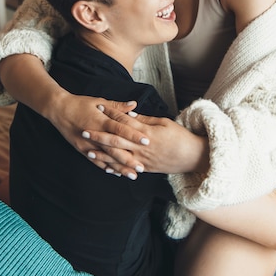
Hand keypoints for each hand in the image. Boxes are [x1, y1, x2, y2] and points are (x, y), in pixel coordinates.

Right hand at [45, 90, 150, 177]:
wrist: (58, 109)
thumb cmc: (80, 103)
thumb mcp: (99, 101)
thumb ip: (117, 106)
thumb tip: (134, 104)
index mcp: (101, 120)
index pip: (120, 129)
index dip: (133, 136)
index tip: (146, 141)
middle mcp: (95, 134)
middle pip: (114, 148)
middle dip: (128, 159)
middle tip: (141, 167)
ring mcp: (87, 144)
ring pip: (106, 158)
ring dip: (119, 167)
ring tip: (132, 174)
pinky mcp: (81, 149)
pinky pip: (95, 160)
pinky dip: (105, 167)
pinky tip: (115, 172)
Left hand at [83, 105, 208, 176]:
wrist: (192, 156)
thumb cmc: (179, 136)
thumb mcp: (164, 122)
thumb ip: (145, 119)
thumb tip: (129, 113)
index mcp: (147, 132)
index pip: (125, 121)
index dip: (111, 113)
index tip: (99, 107)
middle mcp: (142, 147)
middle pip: (116, 140)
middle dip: (99, 135)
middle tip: (83, 130)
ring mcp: (143, 159)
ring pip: (118, 157)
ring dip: (102, 154)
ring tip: (88, 150)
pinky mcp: (145, 168)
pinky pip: (127, 169)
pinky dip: (115, 168)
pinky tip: (104, 167)